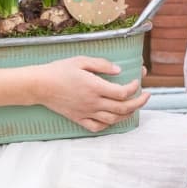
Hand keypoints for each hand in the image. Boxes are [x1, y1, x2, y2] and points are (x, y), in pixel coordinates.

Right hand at [33, 56, 148, 131]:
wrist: (40, 85)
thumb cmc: (59, 70)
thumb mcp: (81, 60)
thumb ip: (102, 65)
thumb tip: (119, 70)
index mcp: (95, 87)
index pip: (123, 93)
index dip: (134, 88)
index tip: (137, 80)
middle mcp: (93, 102)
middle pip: (123, 108)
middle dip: (139, 103)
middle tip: (146, 96)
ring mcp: (86, 112)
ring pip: (113, 120)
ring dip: (127, 114)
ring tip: (133, 107)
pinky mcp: (78, 119)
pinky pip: (97, 127)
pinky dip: (108, 125)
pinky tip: (113, 118)